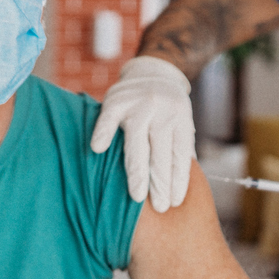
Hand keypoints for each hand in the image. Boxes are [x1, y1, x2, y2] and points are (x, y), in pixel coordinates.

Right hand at [91, 56, 194, 212]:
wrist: (154, 71)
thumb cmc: (168, 110)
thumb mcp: (181, 124)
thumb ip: (178, 149)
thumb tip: (177, 189)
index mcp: (180, 118)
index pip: (180, 154)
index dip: (178, 180)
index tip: (174, 202)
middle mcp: (162, 109)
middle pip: (161, 152)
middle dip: (161, 182)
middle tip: (160, 207)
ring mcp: (139, 104)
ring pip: (137, 142)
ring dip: (137, 172)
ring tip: (137, 197)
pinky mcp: (116, 99)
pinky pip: (107, 118)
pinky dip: (102, 132)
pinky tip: (97, 149)